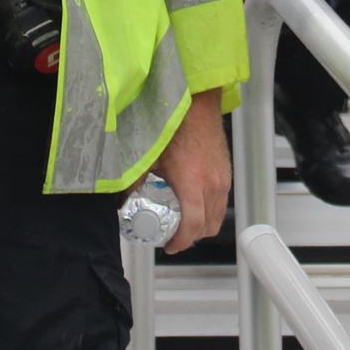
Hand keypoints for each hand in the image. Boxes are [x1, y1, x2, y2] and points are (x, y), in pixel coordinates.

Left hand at [149, 92, 229, 254]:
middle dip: (190, 237)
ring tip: (182, 221)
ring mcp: (223, 179)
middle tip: (172, 235)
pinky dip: (210, 210)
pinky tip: (193, 202)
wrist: (197, 103)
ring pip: (218, 216)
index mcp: (192, 183)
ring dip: (201, 224)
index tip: (169, 246)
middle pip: (207, 227)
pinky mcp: (226, 172)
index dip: (180, 241)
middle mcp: (213, 184)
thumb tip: (123, 198)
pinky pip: (222, 201)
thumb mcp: (149, 156)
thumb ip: (136, 180)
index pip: (192, 226)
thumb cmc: (176, 124)